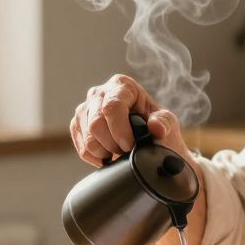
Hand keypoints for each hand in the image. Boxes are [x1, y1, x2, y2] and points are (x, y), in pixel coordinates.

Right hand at [69, 74, 191, 167]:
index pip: (112, 106)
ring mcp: (85, 110)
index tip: (130, 146)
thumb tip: (156, 127)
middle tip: (128, 151)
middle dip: (113, 144)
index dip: (120, 129)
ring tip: (121, 152)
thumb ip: (164, 123)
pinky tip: (110, 155)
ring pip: (88, 139)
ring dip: (106, 153)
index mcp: (122, 85)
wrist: (148, 142)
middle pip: (96, 124)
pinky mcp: (77, 126)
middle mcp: (99, 93)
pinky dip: (98, 158)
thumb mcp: (167, 123)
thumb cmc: (156, 128)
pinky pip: (83, 149)